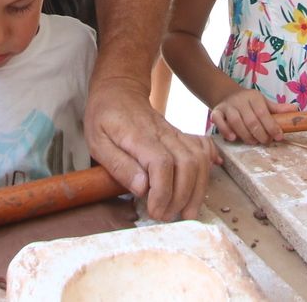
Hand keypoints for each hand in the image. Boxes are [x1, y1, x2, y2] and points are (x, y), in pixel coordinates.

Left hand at [85, 76, 218, 221]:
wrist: (119, 90)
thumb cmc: (105, 117)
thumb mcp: (98, 142)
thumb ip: (119, 165)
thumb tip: (142, 188)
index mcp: (139, 137)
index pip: (161, 164)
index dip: (163, 192)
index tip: (155, 211)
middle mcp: (163, 134)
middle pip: (187, 164)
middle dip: (183, 196)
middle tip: (168, 216)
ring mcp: (176, 134)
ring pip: (199, 159)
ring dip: (197, 189)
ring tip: (186, 211)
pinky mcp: (182, 136)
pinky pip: (203, 149)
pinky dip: (208, 167)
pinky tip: (202, 184)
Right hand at [210, 88, 290, 144]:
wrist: (227, 95)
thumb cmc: (249, 103)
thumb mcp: (263, 103)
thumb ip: (277, 109)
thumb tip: (295, 109)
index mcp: (254, 98)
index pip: (263, 113)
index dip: (272, 126)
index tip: (279, 137)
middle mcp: (240, 101)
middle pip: (250, 119)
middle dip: (260, 133)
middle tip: (266, 142)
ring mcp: (227, 106)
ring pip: (235, 121)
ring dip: (245, 134)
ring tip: (252, 142)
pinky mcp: (216, 112)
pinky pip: (218, 121)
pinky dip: (225, 130)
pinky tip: (232, 138)